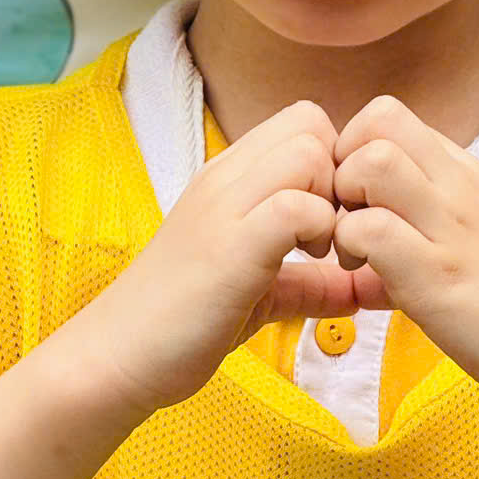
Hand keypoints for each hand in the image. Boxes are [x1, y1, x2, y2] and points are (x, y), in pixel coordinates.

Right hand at [80, 101, 365, 411]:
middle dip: (341, 175)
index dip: (337, 164)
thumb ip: (309, 284)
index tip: (335, 220)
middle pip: (312, 124)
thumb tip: (361, 294)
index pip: (302, 121)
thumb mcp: (258, 292)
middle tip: (334, 234)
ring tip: (321, 252)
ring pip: (309, 153)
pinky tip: (311, 266)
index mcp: (227, 178)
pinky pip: (297, 206)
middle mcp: (223, 178)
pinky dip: (321, 232)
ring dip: (332, 201)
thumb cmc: (182, 324)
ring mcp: (223, 207)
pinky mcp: (230, 246)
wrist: (116, 357)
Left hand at [329, 97, 478, 412]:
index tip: (356, 200)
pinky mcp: (438, 276)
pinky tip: (364, 280)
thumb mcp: (474, 231)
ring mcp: (450, 228)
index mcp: (464, 172)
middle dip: (341, 165)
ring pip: (372, 164)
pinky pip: (371, 230)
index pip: (389, 115)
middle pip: (377, 122)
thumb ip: (424, 215)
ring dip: (344, 204)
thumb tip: (363, 228)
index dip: (353, 149)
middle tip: (347, 218)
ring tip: (353, 249)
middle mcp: (458, 187)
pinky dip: (351, 250)